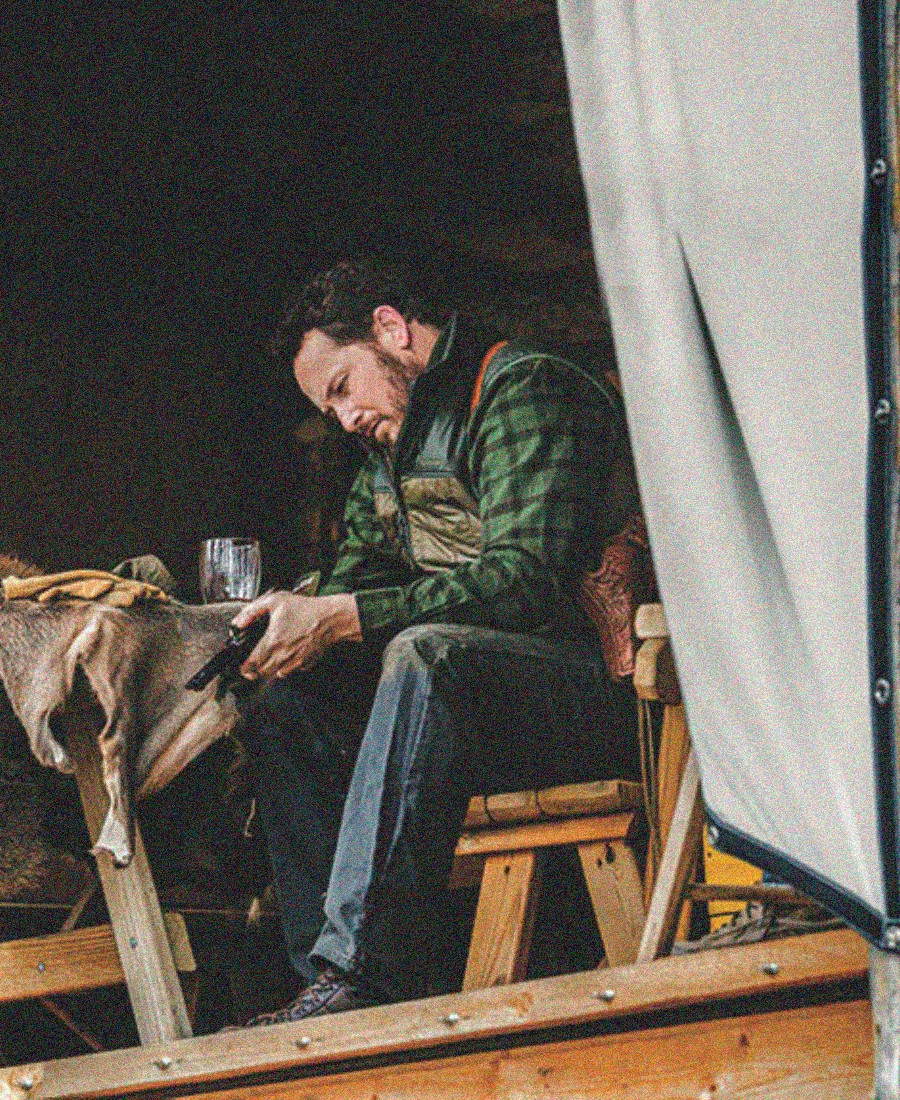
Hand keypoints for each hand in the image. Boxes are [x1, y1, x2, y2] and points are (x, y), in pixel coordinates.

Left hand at [231, 590, 361, 679]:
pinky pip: (292, 671)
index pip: (251, 665)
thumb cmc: (305, 609)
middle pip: (262, 673)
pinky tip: (288, 655)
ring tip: (271, 657)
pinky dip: (287, 667)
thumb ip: (251, 612)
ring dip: (271, 669)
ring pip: (276, 674)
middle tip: (254, 662)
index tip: (242, 666)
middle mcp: (282, 655)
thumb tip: (237, 623)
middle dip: (256, 669)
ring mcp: (295, 661)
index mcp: (272, 642)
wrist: (330, 618)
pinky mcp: (306, 663)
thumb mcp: (274, 601)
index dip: (243, 668)